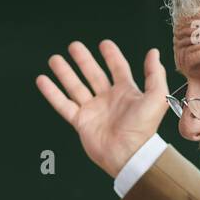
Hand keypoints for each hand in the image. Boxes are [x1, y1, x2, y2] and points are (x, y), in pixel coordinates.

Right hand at [35, 39, 168, 177]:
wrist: (128, 155)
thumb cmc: (144, 130)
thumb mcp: (157, 98)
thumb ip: (155, 74)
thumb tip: (153, 53)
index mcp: (127, 93)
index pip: (118, 68)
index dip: (111, 55)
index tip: (104, 44)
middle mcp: (108, 100)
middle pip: (93, 74)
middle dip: (83, 60)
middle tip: (74, 46)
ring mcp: (93, 110)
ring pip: (75, 86)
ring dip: (65, 72)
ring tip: (55, 59)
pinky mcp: (81, 122)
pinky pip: (63, 104)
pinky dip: (52, 93)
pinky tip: (42, 80)